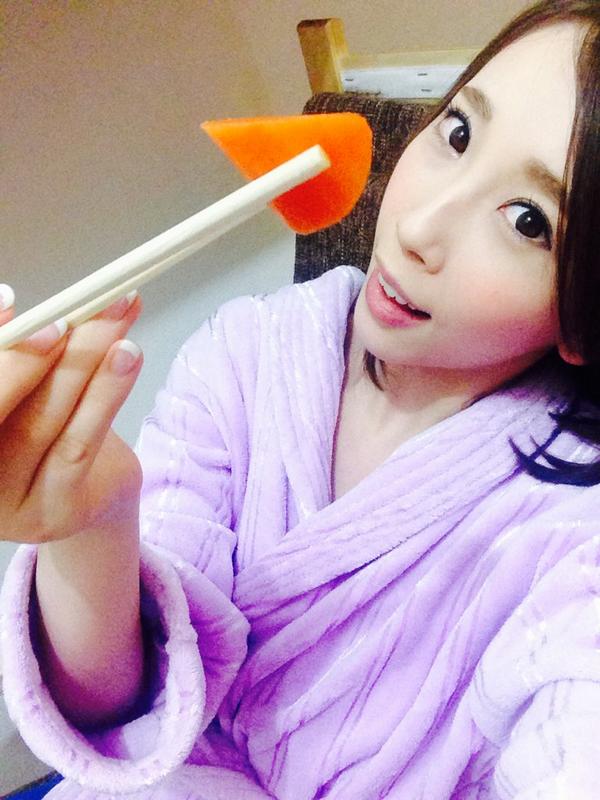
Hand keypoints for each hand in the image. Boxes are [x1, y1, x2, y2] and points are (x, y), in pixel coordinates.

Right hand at [0, 286, 143, 543]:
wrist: (86, 495)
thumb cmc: (40, 430)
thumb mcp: (20, 393)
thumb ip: (17, 359)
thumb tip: (21, 303)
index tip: (8, 299)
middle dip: (31, 353)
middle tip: (68, 311)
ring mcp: (5, 507)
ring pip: (43, 422)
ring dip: (84, 361)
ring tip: (116, 316)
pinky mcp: (53, 513)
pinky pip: (79, 446)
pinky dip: (104, 395)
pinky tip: (127, 354)